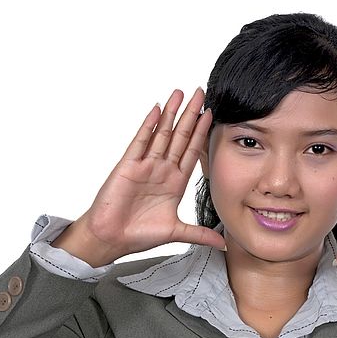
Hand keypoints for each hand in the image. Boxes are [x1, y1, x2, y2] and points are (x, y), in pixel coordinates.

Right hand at [53, 87, 224, 266]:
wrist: (112, 239)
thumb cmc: (139, 234)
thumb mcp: (176, 232)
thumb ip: (199, 234)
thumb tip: (223, 244)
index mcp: (175, 183)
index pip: (192, 152)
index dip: (202, 134)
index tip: (213, 115)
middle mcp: (162, 170)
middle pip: (180, 137)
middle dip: (191, 115)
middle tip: (202, 93)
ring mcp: (146, 166)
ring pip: (162, 134)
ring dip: (172, 113)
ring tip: (181, 93)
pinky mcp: (129, 165)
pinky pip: (141, 141)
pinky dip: (150, 126)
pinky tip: (158, 110)